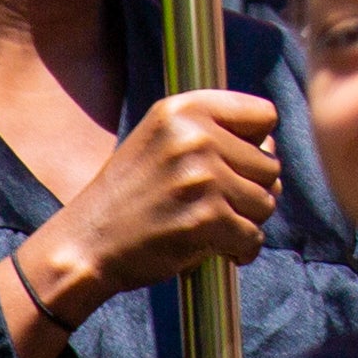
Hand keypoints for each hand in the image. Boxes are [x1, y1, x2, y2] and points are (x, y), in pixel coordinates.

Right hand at [29, 87, 286, 307]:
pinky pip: (253, 236)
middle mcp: (195, 136)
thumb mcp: (162, 142)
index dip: (255, 144)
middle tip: (212, 204)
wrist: (83, 245)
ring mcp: (201, 178)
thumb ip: (216, 133)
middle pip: (271, 164)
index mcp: (183, 109)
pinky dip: (240, 249)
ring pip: (267, 201)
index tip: (227, 163)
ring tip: (208, 224)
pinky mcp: (205, 218)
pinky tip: (216, 249)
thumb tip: (274, 144)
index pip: (265, 115)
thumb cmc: (130, 195)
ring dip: (245, 220)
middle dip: (250, 189)